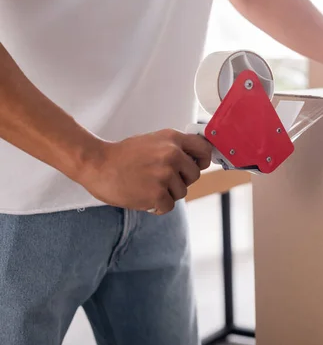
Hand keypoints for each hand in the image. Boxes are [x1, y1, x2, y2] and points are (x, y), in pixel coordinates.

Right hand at [78, 129, 211, 214]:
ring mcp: (165, 174)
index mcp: (172, 138)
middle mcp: (172, 154)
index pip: (204, 149)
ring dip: (167, 193)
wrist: (97, 164)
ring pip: (182, 192)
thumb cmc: (123, 155)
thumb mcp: (153, 141)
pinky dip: (157, 206)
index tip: (197, 165)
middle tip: (162, 179)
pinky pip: (169, 206)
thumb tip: (196, 159)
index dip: (203, 160)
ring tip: (148, 185)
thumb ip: (175, 148)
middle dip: (182, 180)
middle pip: (195, 175)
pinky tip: (144, 196)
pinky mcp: (157, 193)